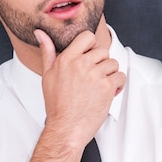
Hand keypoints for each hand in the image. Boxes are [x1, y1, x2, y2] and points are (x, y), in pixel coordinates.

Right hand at [34, 29, 125, 147]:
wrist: (66, 128)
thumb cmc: (57, 105)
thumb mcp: (47, 75)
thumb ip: (47, 51)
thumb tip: (40, 33)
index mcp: (67, 59)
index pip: (87, 36)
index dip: (92, 45)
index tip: (90, 56)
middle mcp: (81, 64)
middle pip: (103, 50)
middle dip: (101, 63)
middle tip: (94, 76)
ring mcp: (95, 75)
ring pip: (113, 63)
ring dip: (110, 74)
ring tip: (100, 85)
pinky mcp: (106, 87)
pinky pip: (120, 77)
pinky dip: (118, 85)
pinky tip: (108, 92)